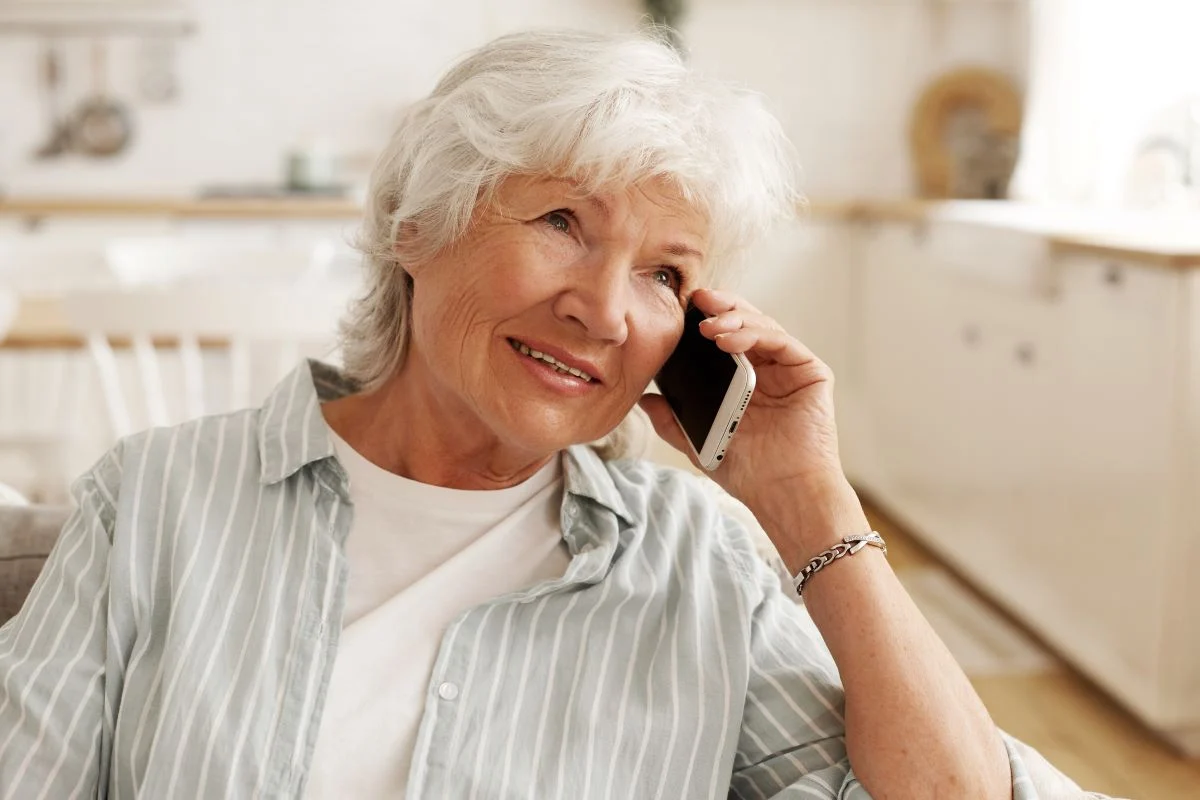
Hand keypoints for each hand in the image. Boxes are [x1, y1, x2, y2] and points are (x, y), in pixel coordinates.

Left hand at [639, 289, 859, 555]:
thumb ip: (671, 419)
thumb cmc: (747, 472)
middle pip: (744, 323)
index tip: (679, 310)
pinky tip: (729, 338)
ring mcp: (791, 369)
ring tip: (708, 325)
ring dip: (734, 319)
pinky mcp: (811, 372)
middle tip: (695, 300)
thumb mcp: (698, 441)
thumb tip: (643, 399)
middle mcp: (769, 369)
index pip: (723, 339)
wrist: (782, 493)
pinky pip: (781, 341)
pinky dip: (755, 333)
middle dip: (719, 308)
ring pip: (762, 326)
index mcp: (744, 380)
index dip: (704, 320)